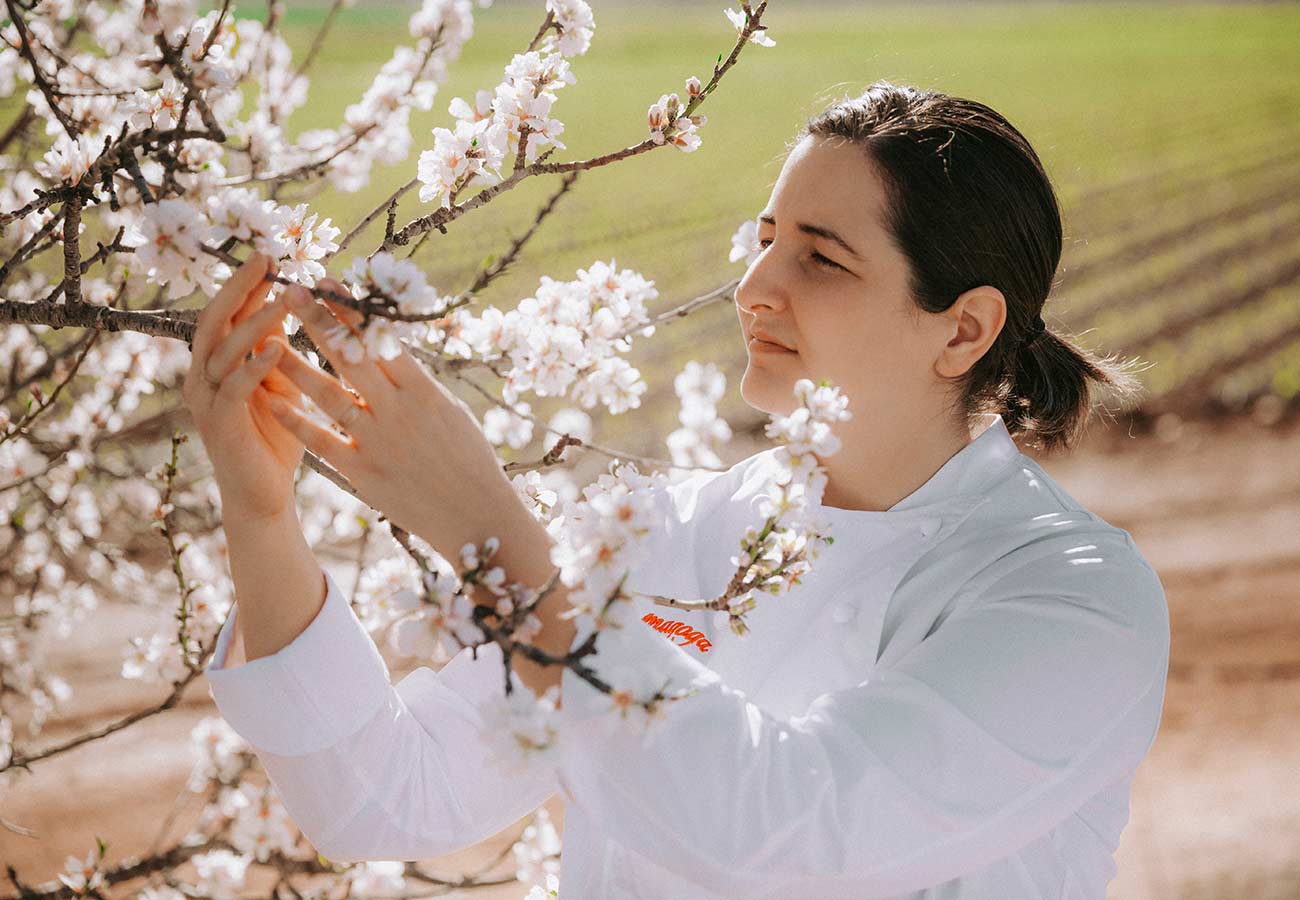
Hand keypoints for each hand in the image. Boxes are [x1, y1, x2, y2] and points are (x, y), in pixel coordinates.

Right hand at [182, 253, 302, 520]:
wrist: (264, 497)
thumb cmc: (276, 438)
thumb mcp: (282, 386)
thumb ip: (278, 351)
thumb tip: (290, 309)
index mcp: (214, 364)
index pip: (226, 313)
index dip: (245, 284)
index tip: (269, 254)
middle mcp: (202, 377)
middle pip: (214, 320)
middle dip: (239, 287)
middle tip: (264, 258)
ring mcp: (206, 400)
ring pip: (224, 350)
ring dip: (254, 321)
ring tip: (283, 297)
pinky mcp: (221, 424)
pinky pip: (235, 387)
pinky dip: (256, 365)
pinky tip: (279, 347)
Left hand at [263, 278, 534, 558]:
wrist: (477, 517)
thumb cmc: (471, 461)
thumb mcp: (452, 412)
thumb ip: (417, 384)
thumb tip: (388, 351)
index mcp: (425, 391)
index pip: (381, 340)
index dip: (351, 309)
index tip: (327, 282)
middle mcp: (399, 412)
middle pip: (351, 357)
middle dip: (318, 321)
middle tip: (289, 291)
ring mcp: (379, 443)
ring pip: (328, 396)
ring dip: (294, 366)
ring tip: (265, 340)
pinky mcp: (364, 474)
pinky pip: (321, 442)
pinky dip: (294, 421)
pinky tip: (269, 400)